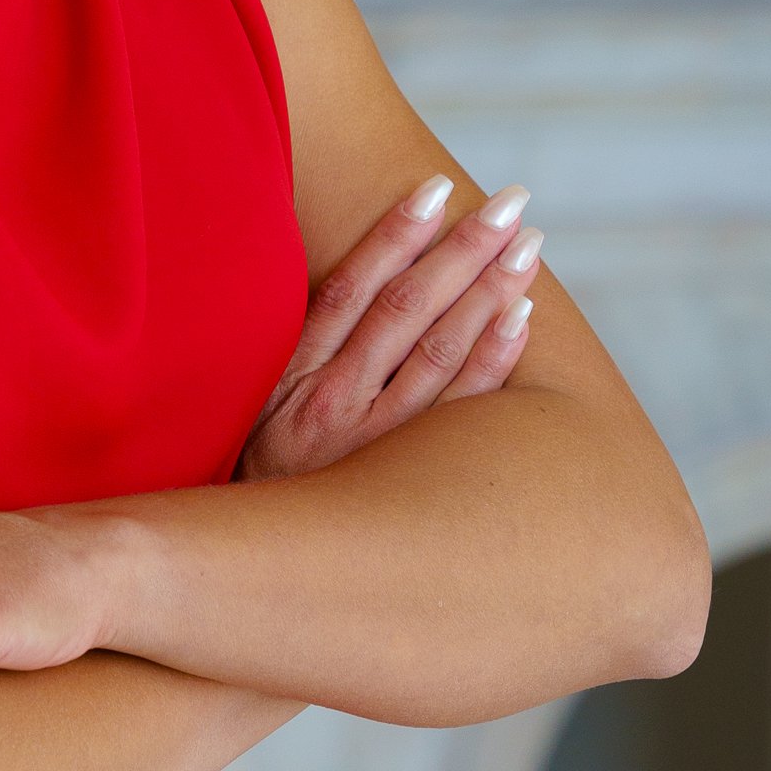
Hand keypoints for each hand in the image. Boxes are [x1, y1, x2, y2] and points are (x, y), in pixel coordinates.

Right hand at [240, 174, 541, 483]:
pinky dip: (492, 360)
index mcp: (291, 379)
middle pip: (407, 309)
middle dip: (462, 249)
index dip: (394, 234)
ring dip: (490, 292)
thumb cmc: (254, 490)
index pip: (350, 288)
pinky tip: (522, 319)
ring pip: (441, 351)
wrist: (241, 582)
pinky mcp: (406, 484)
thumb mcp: (250, 419)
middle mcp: (333, 404)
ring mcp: (373, 445)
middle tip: (512, 203)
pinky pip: (461, 412)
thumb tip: (338, 291)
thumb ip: (293, 361)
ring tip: (529, 245)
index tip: (436, 188)